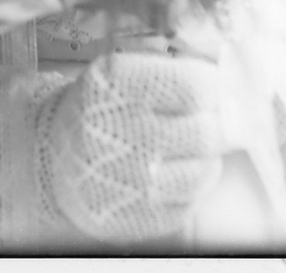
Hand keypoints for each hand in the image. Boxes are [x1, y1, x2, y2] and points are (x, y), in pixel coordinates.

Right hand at [43, 50, 227, 239]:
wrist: (58, 157)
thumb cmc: (100, 108)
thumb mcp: (124, 70)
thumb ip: (174, 68)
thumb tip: (227, 77)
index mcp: (119, 85)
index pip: (193, 88)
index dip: (216, 87)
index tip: (220, 86)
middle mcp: (124, 134)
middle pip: (205, 133)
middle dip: (219, 123)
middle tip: (216, 116)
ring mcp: (132, 182)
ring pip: (204, 171)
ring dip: (206, 156)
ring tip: (188, 143)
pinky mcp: (140, 218)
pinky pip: (190, 201)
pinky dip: (192, 183)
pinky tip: (175, 168)